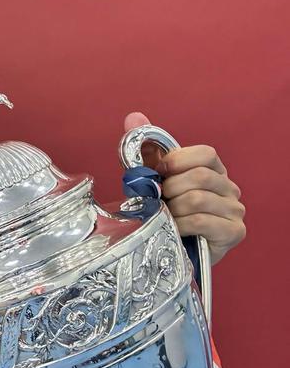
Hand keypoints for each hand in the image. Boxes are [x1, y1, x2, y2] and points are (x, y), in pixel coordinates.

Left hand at [124, 112, 246, 265]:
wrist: (167, 249)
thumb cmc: (163, 211)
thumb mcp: (151, 178)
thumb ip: (144, 148)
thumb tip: (133, 117)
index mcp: (214, 169)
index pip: (206, 153)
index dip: (178, 161)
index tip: (158, 173)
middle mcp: (229, 187)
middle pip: (200, 177)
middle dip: (170, 190)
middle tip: (159, 202)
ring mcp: (235, 210)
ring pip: (198, 199)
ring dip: (172, 209)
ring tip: (165, 217)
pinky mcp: (233, 232)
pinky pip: (203, 221)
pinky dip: (182, 224)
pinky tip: (175, 229)